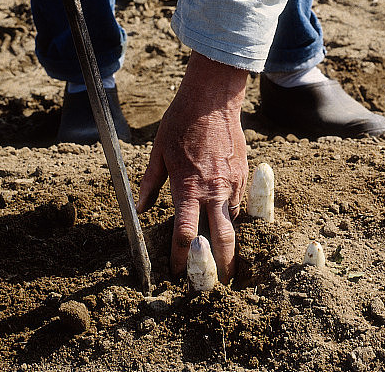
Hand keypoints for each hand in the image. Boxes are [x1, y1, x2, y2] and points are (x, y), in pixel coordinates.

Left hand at [137, 52, 248, 282]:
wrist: (213, 99)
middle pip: (221, 239)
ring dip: (228, 242)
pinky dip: (233, 217)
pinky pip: (239, 204)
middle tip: (219, 284)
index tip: (177, 271)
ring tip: (226, 262)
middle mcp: (213, 190)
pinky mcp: (243, 175)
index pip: (185, 233)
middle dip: (221, 265)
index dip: (181, 257)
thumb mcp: (158, 153)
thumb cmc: (181, 123)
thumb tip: (141, 210)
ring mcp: (232, 183)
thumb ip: (150, 184)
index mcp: (188, 187)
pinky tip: (228, 224)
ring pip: (233, 222)